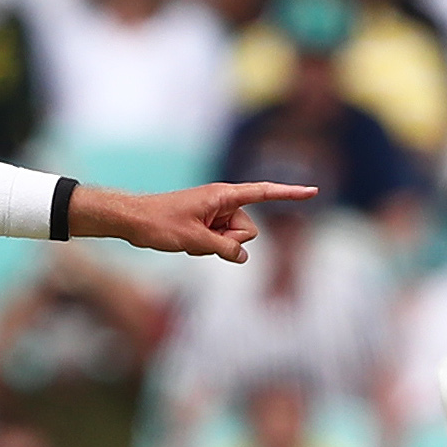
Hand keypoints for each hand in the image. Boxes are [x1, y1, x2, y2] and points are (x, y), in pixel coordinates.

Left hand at [73, 181, 319, 264]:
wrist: (133, 221)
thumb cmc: (160, 223)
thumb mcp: (196, 240)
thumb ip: (226, 248)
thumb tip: (242, 255)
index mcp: (224, 195)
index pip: (264, 193)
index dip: (290, 194)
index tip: (313, 191)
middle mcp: (223, 202)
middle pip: (248, 229)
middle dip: (230, 240)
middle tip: (201, 237)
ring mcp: (215, 214)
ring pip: (235, 239)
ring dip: (215, 246)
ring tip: (190, 240)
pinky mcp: (208, 224)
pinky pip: (221, 242)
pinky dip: (208, 247)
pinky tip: (188, 243)